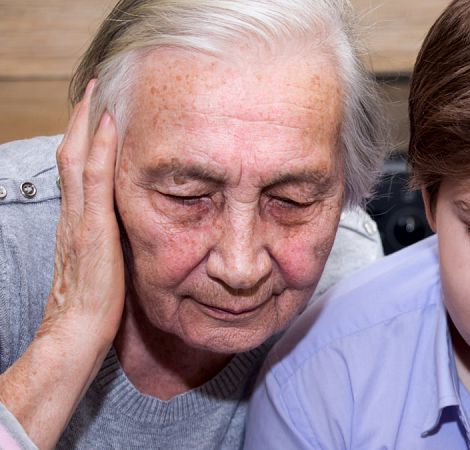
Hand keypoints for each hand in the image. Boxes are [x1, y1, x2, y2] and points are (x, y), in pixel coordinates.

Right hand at [43, 80, 124, 344]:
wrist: (78, 332)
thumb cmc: (95, 305)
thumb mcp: (104, 264)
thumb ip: (110, 242)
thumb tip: (128, 230)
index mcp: (76, 222)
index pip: (76, 169)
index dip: (83, 139)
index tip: (97, 113)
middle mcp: (73, 214)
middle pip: (71, 154)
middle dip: (82, 119)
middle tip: (95, 89)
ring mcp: (80, 219)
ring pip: (78, 157)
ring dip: (88, 121)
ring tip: (99, 92)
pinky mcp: (93, 228)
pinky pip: (94, 178)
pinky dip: (99, 147)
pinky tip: (111, 124)